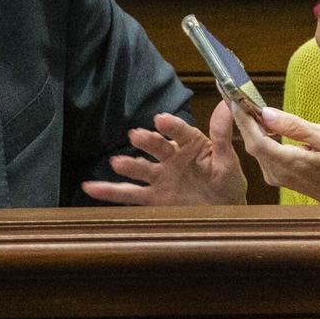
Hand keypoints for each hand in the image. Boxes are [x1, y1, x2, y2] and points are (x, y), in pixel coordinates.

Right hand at [81, 105, 247, 205]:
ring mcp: (160, 178)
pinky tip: (90, 187)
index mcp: (192, 145)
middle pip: (157, 147)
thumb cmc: (228, 184)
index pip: (181, 132)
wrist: (224, 215)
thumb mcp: (229, 160)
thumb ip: (223, 135)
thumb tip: (226, 104)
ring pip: (141, 169)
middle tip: (136, 136)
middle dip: (146, 141)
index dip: (171, 126)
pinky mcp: (152, 198)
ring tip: (116, 162)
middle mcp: (172, 158)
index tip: (161, 120)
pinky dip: (109, 192)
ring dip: (128, 165)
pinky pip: (129, 195)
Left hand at [233, 104, 319, 204]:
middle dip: (243, 118)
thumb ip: (295, 126)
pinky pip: (264, 153)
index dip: (242, 118)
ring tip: (249, 104)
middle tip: (239, 94)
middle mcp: (276, 172)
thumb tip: (267, 113)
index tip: (234, 97)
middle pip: (251, 142)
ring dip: (251, 126)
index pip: (255, 138)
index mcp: (287, 162)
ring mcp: (276, 176)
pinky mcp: (278, 177)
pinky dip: (261, 136)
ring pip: (256, 148)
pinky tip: (264, 123)